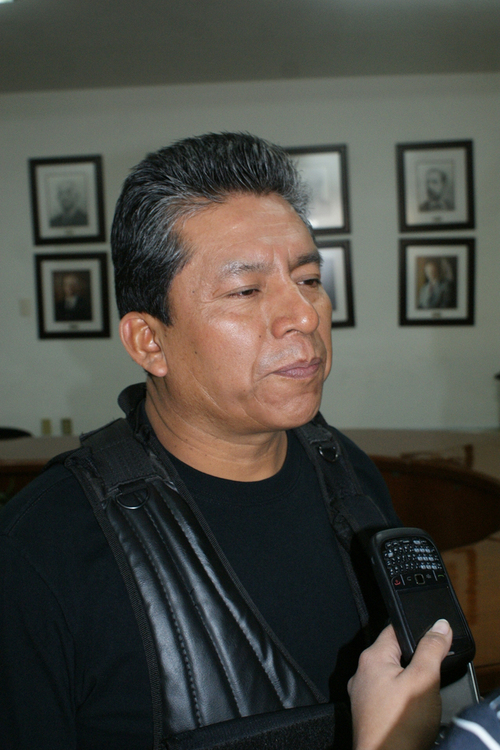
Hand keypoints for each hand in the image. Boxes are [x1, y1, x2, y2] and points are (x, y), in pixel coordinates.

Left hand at [348, 620, 452, 749]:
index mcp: (371, 658)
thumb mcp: (423, 679)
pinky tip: (412, 708)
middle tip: (432, 669)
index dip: (417, 630)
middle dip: (415, 658)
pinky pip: (388, 695)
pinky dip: (401, 697)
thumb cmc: (399, 725)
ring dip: (408, 680)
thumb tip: (439, 625)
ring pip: (391, 676)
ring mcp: (363, 695)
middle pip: (394, 653)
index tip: (433, 637)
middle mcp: (362, 674)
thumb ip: (431, 649)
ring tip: (423, 692)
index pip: (395, 629)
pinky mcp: (369, 713)